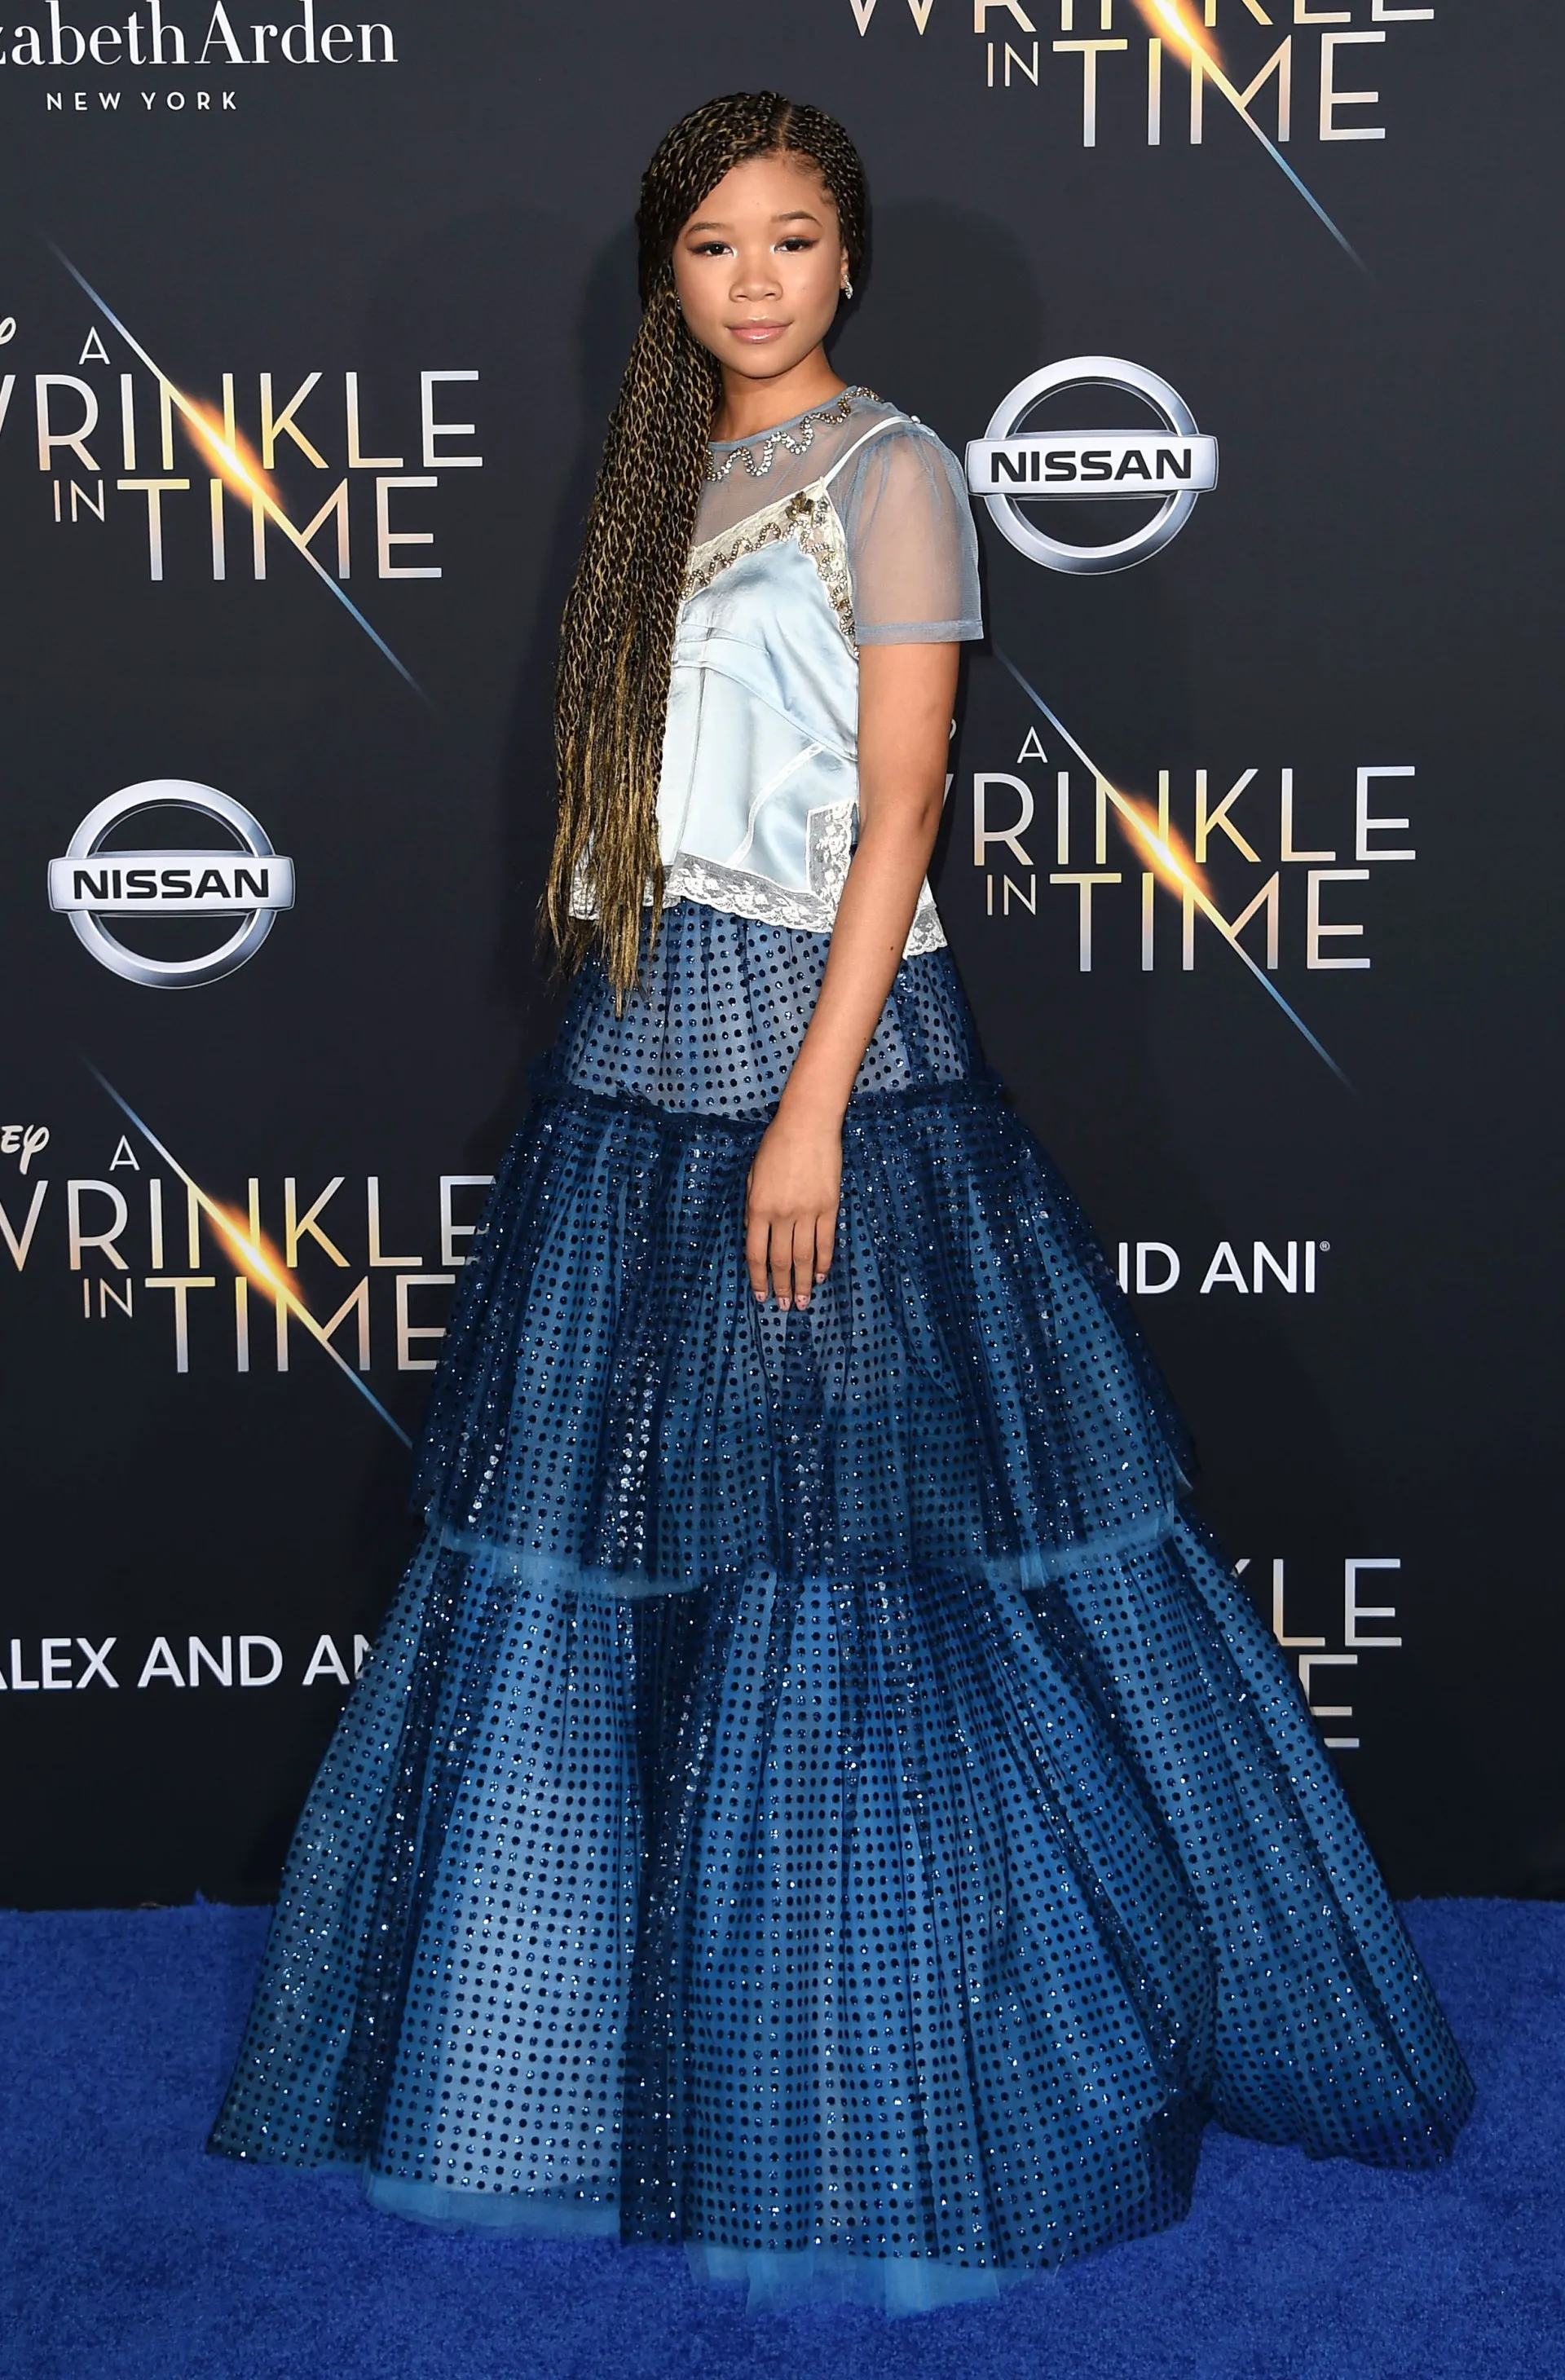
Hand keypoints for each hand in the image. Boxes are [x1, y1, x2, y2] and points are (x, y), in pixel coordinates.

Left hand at [744, 1101, 842, 1309]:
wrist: (808, 1125)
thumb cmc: (776, 1146)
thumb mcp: (753, 1176)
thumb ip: (752, 1207)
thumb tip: (752, 1234)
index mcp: (758, 1207)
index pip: (756, 1253)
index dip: (758, 1277)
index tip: (760, 1295)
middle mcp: (782, 1214)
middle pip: (780, 1260)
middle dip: (780, 1287)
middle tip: (783, 1307)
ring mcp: (807, 1212)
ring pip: (803, 1256)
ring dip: (802, 1282)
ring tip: (802, 1301)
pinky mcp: (829, 1207)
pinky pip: (826, 1241)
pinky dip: (823, 1261)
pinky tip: (820, 1276)